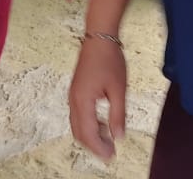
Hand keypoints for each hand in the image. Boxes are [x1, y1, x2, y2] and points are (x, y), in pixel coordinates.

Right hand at [69, 33, 126, 159]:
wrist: (99, 37)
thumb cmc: (109, 59)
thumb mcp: (118, 89)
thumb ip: (118, 115)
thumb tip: (119, 136)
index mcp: (83, 101)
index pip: (88, 133)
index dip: (99, 148)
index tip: (111, 155)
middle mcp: (74, 100)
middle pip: (79, 133)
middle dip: (94, 145)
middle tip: (110, 152)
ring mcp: (73, 95)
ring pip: (77, 125)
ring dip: (91, 135)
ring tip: (109, 140)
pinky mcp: (76, 91)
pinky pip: (78, 115)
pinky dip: (89, 124)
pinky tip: (103, 124)